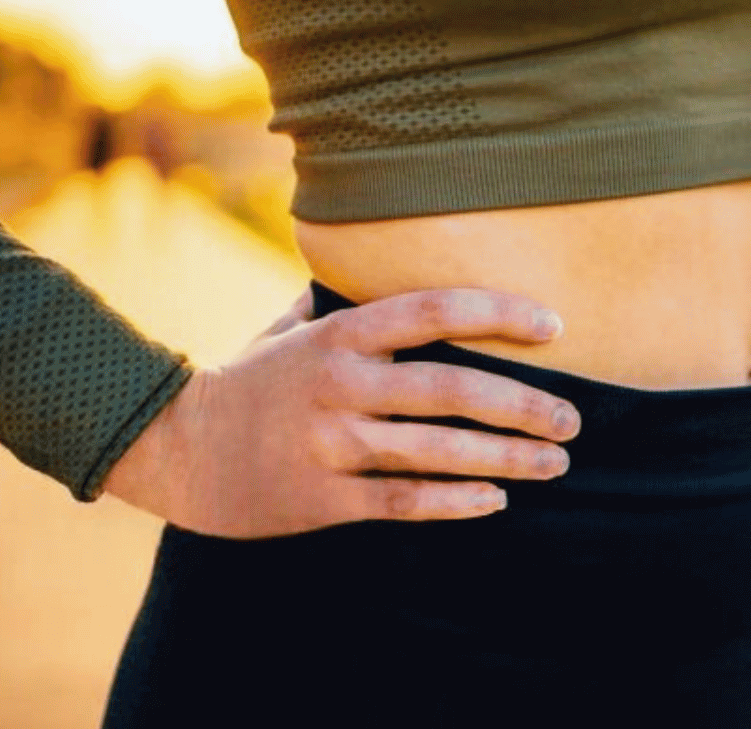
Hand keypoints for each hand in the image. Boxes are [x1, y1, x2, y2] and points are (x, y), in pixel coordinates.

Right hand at [102, 286, 580, 538]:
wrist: (177, 448)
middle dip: (523, 405)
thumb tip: (380, 248)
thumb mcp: (292, 328)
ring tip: (555, 462)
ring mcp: (333, 444)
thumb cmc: (250, 381)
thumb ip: (342, 297)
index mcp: (341, 334)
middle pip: (451, 389)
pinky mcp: (324, 498)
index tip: (555, 326)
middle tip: (573, 418)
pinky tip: (496, 499)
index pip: (435, 310)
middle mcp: (341, 385)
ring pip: (437, 452)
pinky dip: (455, 502)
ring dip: (506, 458)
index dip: (500, 314)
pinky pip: (403, 501)